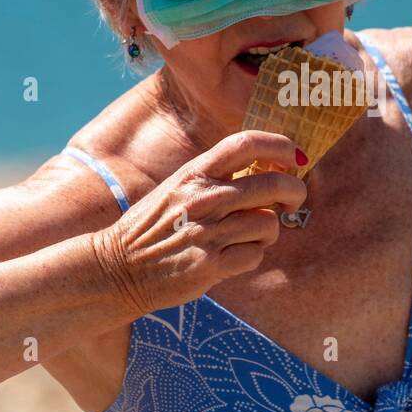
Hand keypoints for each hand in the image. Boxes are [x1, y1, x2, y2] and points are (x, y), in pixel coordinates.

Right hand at [89, 130, 308, 316]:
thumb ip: (216, 177)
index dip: (280, 145)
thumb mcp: (178, 188)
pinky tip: (234, 257)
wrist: (116, 269)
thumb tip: (267, 169)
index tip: (295, 157)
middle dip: (294, 191)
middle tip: (292, 200)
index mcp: (194, 173)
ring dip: (269, 231)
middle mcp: (203, 198)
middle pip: (273, 183)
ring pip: (269, 223)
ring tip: (251, 237)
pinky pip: (256, 255)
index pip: (246, 142)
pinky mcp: (210, 265)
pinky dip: (252, 256)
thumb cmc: (154, 228)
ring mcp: (207, 232)